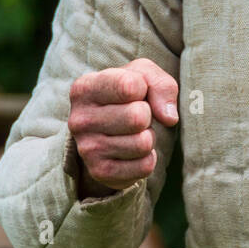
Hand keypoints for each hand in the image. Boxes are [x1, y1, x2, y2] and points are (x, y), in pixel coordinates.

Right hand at [68, 58, 178, 193]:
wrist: (108, 130)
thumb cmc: (127, 94)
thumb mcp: (143, 75)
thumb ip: (161, 85)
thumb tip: (169, 118)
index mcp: (84, 88)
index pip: (129, 86)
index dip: (144, 88)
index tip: (134, 92)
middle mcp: (79, 119)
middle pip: (138, 117)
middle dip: (147, 115)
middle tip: (136, 116)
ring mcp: (87, 149)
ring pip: (143, 143)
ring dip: (148, 137)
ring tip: (133, 132)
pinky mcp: (100, 172)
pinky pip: (144, 166)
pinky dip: (147, 158)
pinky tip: (132, 150)